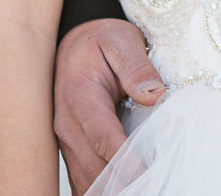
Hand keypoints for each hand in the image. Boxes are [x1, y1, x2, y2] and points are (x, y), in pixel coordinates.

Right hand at [54, 18, 164, 194]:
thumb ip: (136, 67)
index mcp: (80, 96)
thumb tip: (155, 95)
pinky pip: (82, 181)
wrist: (74, 44)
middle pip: (94, 168)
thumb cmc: (101, 41)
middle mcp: (67, 125)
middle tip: (153, 184)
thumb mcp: (121, 41)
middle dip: (122, 183)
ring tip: (142, 188)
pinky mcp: (71, 151)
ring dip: (112, 188)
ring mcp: (66, 142)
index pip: (103, 138)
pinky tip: (123, 188)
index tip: (148, 175)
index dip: (126, 161)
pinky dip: (101, 189)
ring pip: (86, 181)